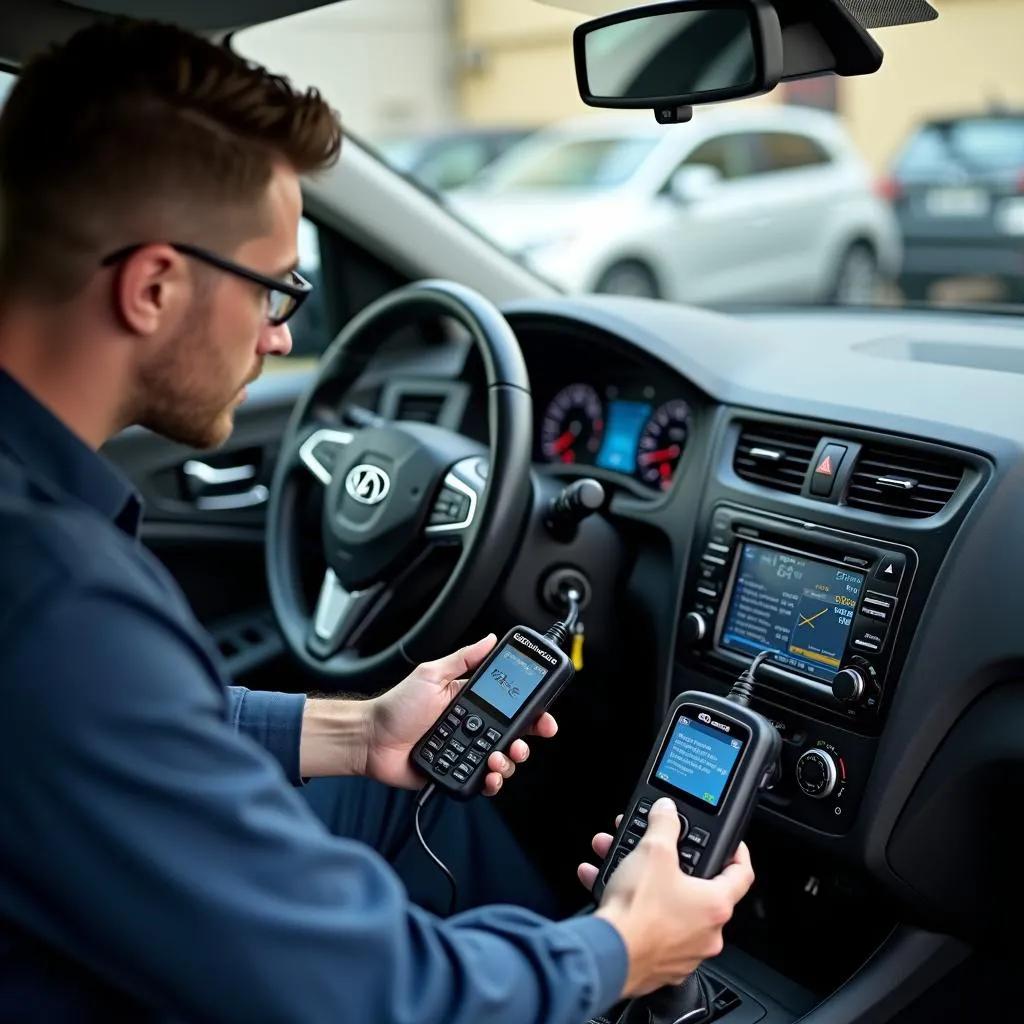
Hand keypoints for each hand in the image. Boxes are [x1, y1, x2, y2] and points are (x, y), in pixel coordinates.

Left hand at [365, 635, 557, 794]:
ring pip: (503, 761)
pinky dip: (492, 782)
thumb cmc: (396, 706)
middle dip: (527, 740)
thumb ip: (463, 658)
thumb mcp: (432, 674)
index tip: (544, 716)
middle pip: (514, 736)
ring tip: (498, 758)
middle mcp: (474, 727)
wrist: (371, 739)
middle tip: (524, 741)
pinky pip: (483, 781)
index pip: (510, 706)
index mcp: (472, 702)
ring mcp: (467, 752)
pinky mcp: (458, 774)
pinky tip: (489, 776)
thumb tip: (490, 639)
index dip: (532, 712)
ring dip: (509, 762)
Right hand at [581, 798, 753, 997]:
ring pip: (666, 904)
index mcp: (715, 905)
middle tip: (652, 848)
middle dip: (666, 861)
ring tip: (617, 862)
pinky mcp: (659, 964)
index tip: (730, 844)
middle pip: (694, 887)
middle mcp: (706, 933)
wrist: (608, 955)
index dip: (737, 852)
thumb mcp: (653, 851)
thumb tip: (667, 810)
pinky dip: (630, 906)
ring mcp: (683, 952)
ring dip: (642, 880)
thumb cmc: (638, 911)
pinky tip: (605, 887)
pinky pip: (648, 925)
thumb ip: (664, 824)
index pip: (741, 874)